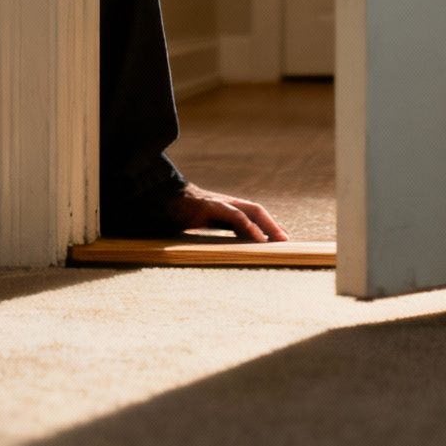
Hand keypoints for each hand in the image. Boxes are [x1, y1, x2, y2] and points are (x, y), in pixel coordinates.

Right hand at [162, 182, 289, 241]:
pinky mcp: (209, 206)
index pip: (253, 214)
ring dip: (266, 225)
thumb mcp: (204, 224)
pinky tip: (256, 237)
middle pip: (257, 210)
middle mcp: (226, 203)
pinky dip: (248, 226)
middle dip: (272, 224)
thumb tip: (233, 245)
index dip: (268, 224)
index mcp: (225, 208)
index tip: (281, 238)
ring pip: (250, 211)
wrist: (159, 200)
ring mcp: (218, 203)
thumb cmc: (182, 214)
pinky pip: (234, 216)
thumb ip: (219, 230)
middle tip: (286, 240)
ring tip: (277, 239)